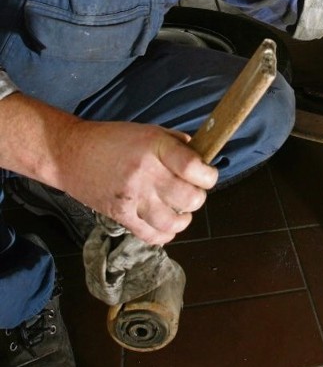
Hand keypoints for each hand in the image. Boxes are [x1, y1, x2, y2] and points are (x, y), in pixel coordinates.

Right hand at [58, 119, 218, 245]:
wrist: (70, 154)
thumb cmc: (112, 139)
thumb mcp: (149, 131)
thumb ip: (177, 144)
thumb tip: (201, 158)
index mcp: (154, 147)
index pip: (193, 168)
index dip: (208, 176)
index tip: (207, 175)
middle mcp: (145, 173)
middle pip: (188, 198)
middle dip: (198, 197)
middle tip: (193, 192)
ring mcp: (132, 197)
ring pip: (172, 221)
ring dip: (184, 219)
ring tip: (182, 211)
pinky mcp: (120, 216)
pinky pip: (152, 235)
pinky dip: (165, 234)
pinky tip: (166, 224)